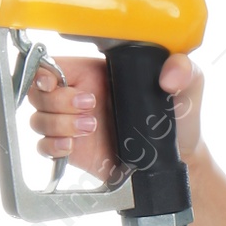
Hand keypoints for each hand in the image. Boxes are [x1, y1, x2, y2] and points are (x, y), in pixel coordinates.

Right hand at [28, 49, 205, 176]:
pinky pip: (43, 146)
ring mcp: (72, 123)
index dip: (43, 71)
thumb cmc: (177, 121)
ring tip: (90, 128)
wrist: (176, 161)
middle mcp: (78, 96)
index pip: (51, 64)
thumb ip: (185, 70)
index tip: (54, 81)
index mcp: (94, 73)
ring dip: (58, 124)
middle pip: (39, 92)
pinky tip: (72, 146)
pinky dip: (52, 146)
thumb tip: (170, 73)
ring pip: (38, 118)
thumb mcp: (187, 90)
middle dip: (58, 100)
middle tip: (90, 108)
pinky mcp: (72, 150)